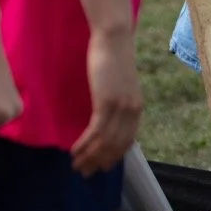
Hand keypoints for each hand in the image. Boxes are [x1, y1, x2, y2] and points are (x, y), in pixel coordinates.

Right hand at [71, 30, 142, 177]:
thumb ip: (117, 99)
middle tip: (85, 172)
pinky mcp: (107, 102)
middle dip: (99, 162)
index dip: (114, 156)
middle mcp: (132, 110)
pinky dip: (85, 144)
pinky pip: (96, 132)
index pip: (127, 140)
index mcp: (136, 107)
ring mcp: (120, 107)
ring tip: (76, 165)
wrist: (114, 37)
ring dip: (89, 157)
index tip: (102, 166)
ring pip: (105, 142)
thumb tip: (105, 114)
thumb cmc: (113, 56)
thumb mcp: (119, 83)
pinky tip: (74, 150)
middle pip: (116, 146)